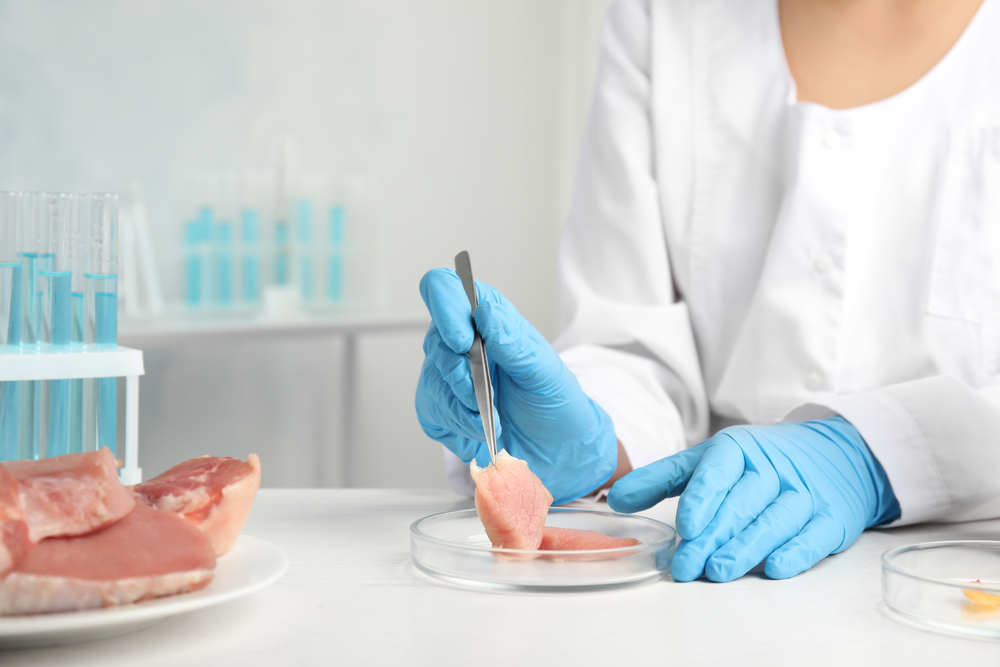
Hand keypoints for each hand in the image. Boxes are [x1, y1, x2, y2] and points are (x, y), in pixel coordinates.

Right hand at [415, 268, 617, 503]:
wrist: (555, 444)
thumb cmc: (552, 399)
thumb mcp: (542, 369)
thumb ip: (512, 341)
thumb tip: (484, 312)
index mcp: (487, 316)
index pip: (445, 288)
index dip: (445, 308)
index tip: (463, 342)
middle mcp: (462, 340)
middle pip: (435, 343)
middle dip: (459, 377)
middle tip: (486, 398)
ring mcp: (448, 373)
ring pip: (432, 383)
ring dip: (462, 409)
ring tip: (492, 421)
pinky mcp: (441, 406)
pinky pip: (431, 412)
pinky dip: (456, 426)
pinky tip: (479, 430)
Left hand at [607, 417, 899, 580]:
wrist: (834, 454)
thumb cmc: (757, 462)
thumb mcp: (709, 460)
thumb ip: (663, 479)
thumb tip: (616, 499)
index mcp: (738, 450)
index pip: (718, 471)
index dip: (702, 498)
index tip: (686, 526)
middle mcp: (772, 470)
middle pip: (741, 504)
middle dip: (712, 537)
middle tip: (686, 566)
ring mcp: (804, 493)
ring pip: (774, 521)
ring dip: (746, 548)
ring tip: (719, 572)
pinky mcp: (831, 519)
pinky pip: (813, 535)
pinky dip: (795, 552)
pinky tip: (774, 568)